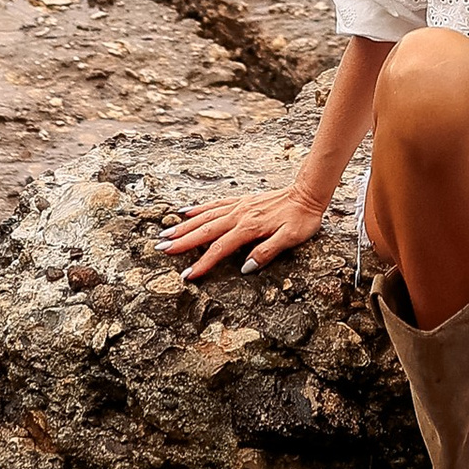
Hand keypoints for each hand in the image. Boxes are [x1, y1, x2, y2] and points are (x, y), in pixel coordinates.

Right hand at [157, 180, 333, 276]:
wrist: (308, 193)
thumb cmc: (302, 219)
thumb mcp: (291, 239)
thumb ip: (266, 252)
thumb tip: (245, 267)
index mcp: (249, 227)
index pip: (220, 249)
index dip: (202, 264)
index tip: (186, 275)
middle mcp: (239, 215)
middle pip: (205, 231)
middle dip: (181, 242)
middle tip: (160, 250)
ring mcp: (238, 206)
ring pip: (205, 217)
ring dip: (184, 227)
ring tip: (165, 234)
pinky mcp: (240, 201)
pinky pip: (214, 205)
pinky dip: (197, 209)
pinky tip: (185, 212)